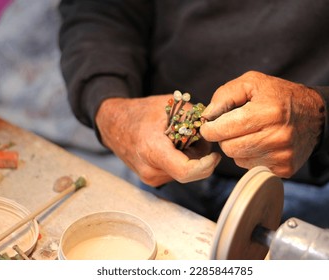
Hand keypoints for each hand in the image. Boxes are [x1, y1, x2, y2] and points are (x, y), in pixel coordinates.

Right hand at [95, 95, 220, 186]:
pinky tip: (174, 147)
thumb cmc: (139, 113)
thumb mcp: (168, 106)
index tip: (215, 155)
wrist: (114, 125)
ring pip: (184, 174)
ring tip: (180, 139)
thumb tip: (212, 129)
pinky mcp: (151, 179)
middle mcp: (150, 170)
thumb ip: (193, 117)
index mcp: (152, 150)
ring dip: (191, 158)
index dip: (206, 165)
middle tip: (196, 137)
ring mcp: (150, 178)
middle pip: (190, 172)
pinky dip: (181, 161)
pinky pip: (176, 173)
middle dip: (200, 157)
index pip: (186, 171)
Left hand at [200, 71, 324, 177]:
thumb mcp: (252, 82)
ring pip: (238, 159)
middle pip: (228, 148)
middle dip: (223, 137)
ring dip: (237, 147)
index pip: (223, 129)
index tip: (209, 125)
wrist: (316, 116)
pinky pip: (251, 167)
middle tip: (231, 127)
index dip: (210, 128)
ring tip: (250, 133)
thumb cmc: (280, 96)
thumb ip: (225, 95)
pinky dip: (249, 156)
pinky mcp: (284, 168)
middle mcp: (277, 137)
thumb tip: (207, 116)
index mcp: (268, 112)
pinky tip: (260, 143)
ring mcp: (282, 155)